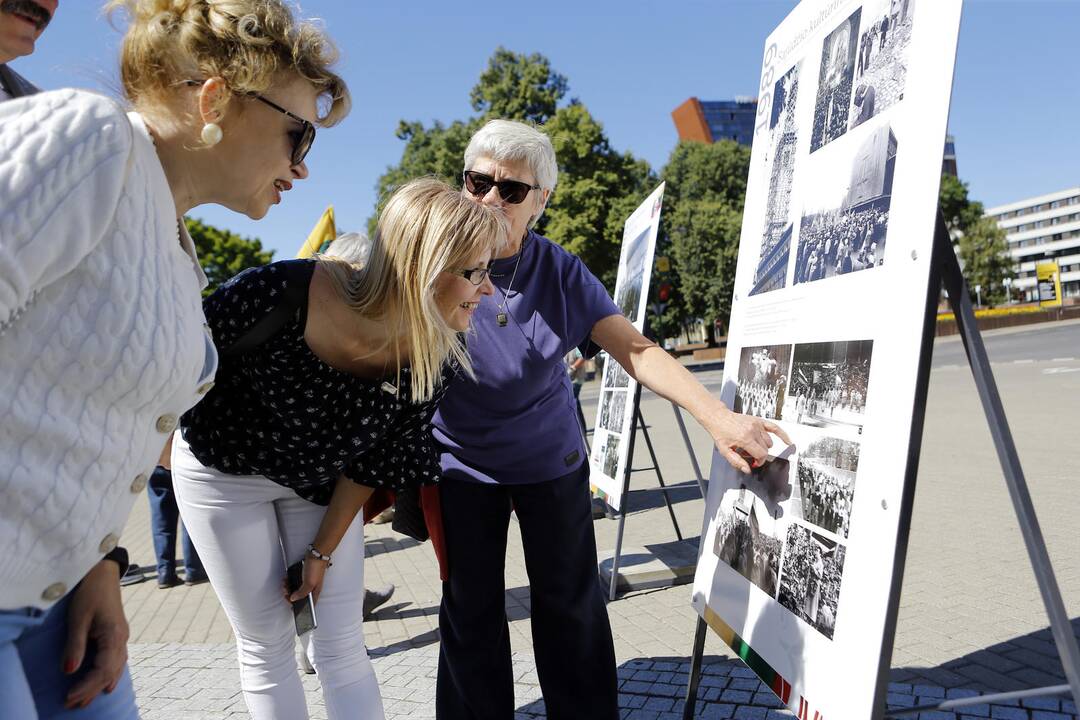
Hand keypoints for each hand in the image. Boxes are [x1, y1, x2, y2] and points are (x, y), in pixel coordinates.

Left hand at [63, 560, 129, 709]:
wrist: (104, 572)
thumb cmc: (90, 592)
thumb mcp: (78, 618)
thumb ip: (75, 645)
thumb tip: (69, 671)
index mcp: (114, 635)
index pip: (103, 670)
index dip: (86, 686)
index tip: (69, 696)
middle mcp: (122, 639)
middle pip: (109, 673)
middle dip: (90, 690)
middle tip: (71, 705)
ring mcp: (122, 637)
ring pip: (115, 669)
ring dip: (99, 686)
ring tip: (84, 701)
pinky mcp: (118, 634)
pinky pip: (117, 662)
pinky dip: (110, 676)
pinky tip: (106, 684)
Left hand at [284, 557, 327, 605]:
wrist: (316, 554)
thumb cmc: (316, 568)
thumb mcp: (309, 583)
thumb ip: (301, 593)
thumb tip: (293, 599)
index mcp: (314, 592)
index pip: (308, 605)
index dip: (299, 607)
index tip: (291, 605)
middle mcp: (311, 588)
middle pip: (300, 597)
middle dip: (291, 595)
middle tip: (286, 592)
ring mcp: (308, 581)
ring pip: (297, 589)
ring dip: (289, 588)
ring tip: (285, 584)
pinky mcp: (304, 576)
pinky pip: (295, 581)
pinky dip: (289, 581)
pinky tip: (287, 579)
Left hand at [710, 407, 791, 473]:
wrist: (719, 418)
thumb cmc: (720, 433)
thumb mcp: (724, 451)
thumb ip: (736, 462)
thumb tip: (747, 470)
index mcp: (745, 439)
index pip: (761, 454)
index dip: (760, 462)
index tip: (755, 463)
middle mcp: (753, 431)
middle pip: (766, 449)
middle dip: (760, 455)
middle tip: (751, 456)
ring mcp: (757, 425)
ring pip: (769, 442)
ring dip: (764, 447)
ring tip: (753, 446)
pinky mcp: (758, 420)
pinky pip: (774, 428)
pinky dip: (782, 435)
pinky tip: (788, 441)